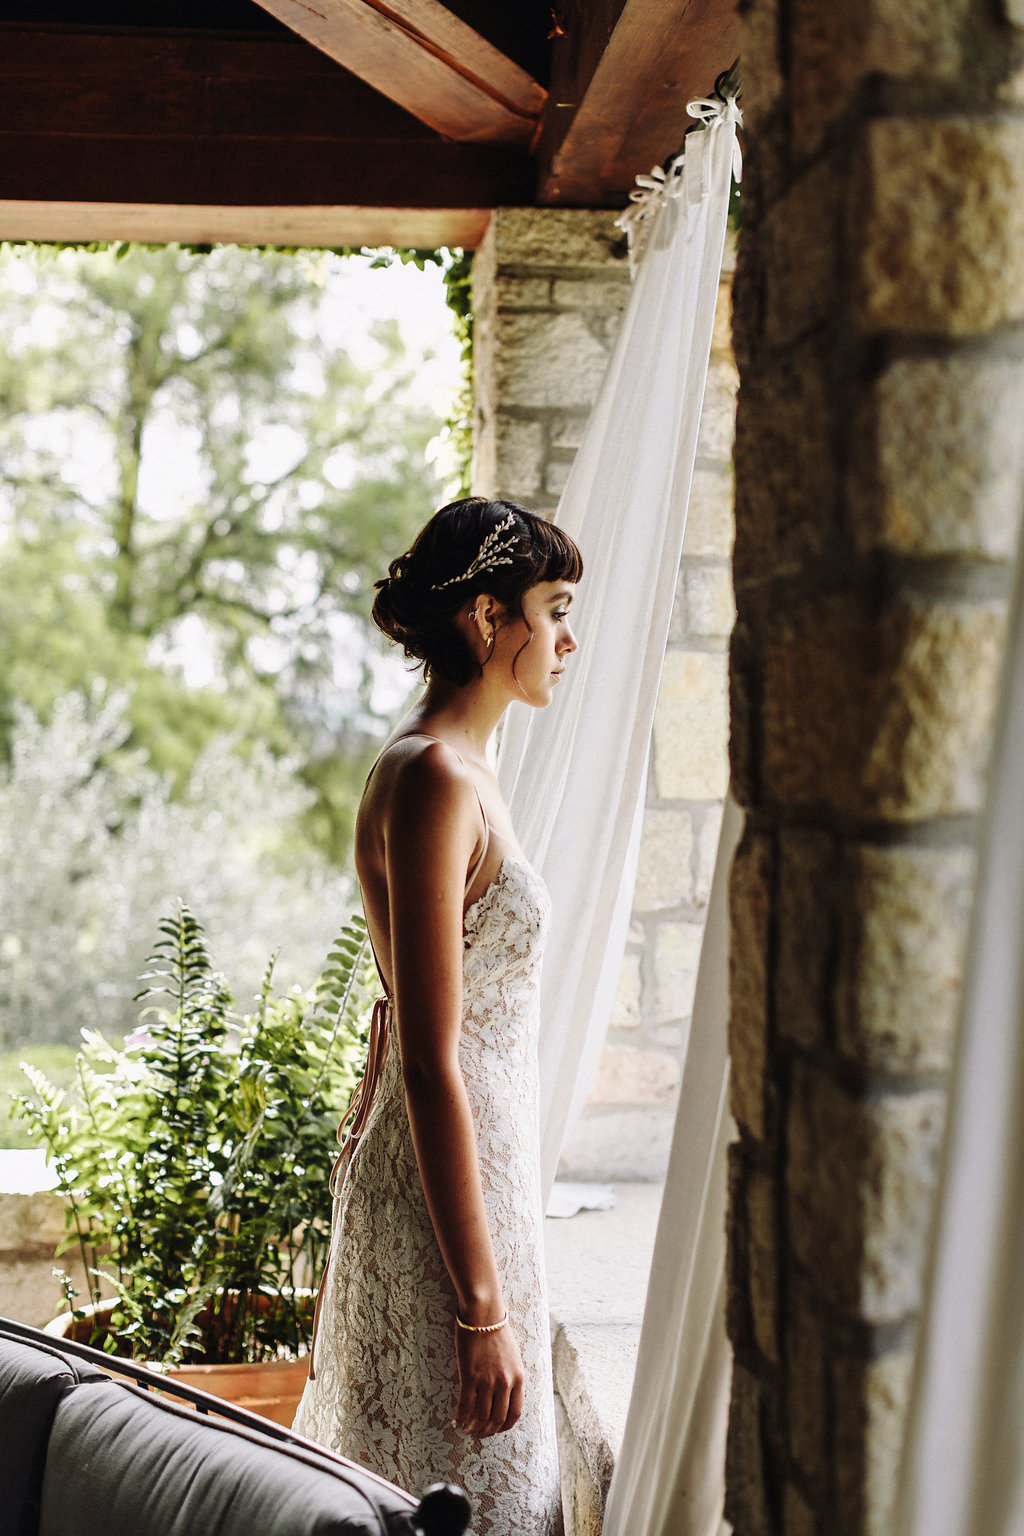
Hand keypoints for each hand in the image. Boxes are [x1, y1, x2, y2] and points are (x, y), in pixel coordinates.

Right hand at [453, 1321, 524, 1437]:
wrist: (483, 1313)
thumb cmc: (496, 1331)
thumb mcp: (512, 1357)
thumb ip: (511, 1376)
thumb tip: (504, 1395)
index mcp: (518, 1378)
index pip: (515, 1413)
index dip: (504, 1426)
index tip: (496, 1430)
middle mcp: (505, 1383)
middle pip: (497, 1419)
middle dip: (487, 1431)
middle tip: (478, 1434)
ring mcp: (487, 1381)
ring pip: (481, 1416)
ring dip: (473, 1428)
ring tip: (466, 1430)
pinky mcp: (470, 1376)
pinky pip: (465, 1405)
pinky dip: (460, 1417)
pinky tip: (456, 1421)